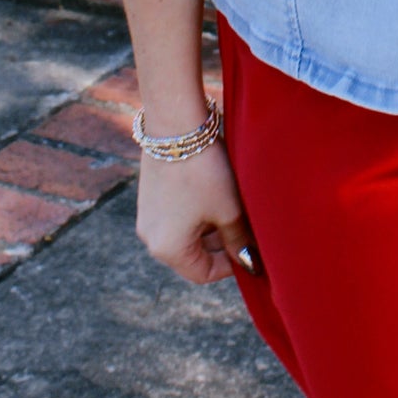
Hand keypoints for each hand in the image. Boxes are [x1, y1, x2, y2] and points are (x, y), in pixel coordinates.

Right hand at [134, 144, 259, 281]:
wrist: (177, 124)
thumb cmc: (204, 171)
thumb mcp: (228, 209)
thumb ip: (239, 241)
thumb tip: (250, 264)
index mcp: (167, 249)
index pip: (203, 273)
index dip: (230, 265)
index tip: (249, 248)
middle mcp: (150, 237)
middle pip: (193, 255)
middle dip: (221, 244)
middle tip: (244, 225)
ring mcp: (147, 216)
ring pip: (186, 234)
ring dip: (210, 227)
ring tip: (231, 204)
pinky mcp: (149, 197)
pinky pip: (176, 216)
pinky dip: (197, 212)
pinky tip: (214, 191)